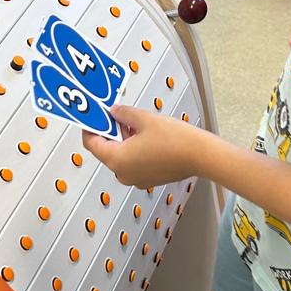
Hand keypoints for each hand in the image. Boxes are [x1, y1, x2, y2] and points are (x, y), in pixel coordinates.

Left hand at [82, 105, 201, 188]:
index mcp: (117, 160)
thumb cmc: (175, 140)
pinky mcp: (148, 179)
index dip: (90, 128)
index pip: (92, 144)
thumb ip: (124, 113)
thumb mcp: (144, 119)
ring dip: (122, 140)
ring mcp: (136, 179)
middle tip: (115, 114)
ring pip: (120, 157)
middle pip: (106, 151)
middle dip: (109, 132)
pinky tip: (143, 135)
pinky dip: (133, 149)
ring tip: (133, 122)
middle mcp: (123, 173)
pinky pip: (133, 163)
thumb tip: (114, 111)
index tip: (93, 118)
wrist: (200, 155)